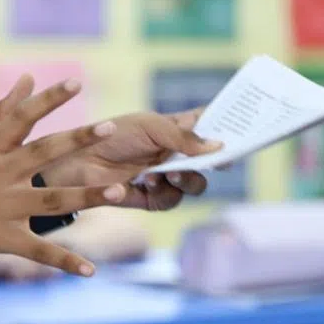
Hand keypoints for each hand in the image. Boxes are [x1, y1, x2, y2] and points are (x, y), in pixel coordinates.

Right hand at [0, 77, 127, 276]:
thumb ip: (3, 113)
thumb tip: (26, 78)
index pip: (22, 118)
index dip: (48, 99)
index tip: (75, 82)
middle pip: (43, 152)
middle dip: (78, 139)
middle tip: (111, 127)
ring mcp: (0, 206)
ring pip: (51, 199)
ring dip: (87, 196)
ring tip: (121, 191)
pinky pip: (37, 251)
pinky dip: (64, 261)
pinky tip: (90, 270)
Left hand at [39, 109, 220, 211]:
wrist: (75, 161)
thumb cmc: (109, 135)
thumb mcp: (149, 127)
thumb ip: (184, 137)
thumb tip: (220, 148)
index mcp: (173, 127)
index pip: (207, 124)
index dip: (227, 124)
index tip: (249, 123)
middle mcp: (172, 152)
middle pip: (210, 159)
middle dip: (219, 158)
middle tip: (226, 158)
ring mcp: (164, 176)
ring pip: (196, 183)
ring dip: (188, 179)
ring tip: (170, 172)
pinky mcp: (151, 198)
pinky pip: (173, 200)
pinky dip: (165, 191)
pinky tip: (149, 182)